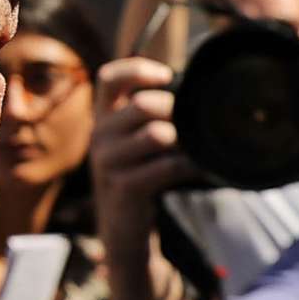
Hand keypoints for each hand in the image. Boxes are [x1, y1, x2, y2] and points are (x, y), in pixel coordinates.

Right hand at [91, 58, 196, 273]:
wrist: (121, 229)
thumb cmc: (138, 177)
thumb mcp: (135, 142)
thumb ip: (152, 117)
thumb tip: (197, 92)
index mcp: (103, 117)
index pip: (109, 78)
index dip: (138, 70)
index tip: (166, 76)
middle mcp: (100, 135)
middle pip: (144, 104)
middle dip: (176, 111)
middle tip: (194, 122)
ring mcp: (107, 162)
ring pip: (158, 134)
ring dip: (184, 141)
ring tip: (196, 148)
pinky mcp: (122, 187)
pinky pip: (166, 167)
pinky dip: (189, 166)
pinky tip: (198, 169)